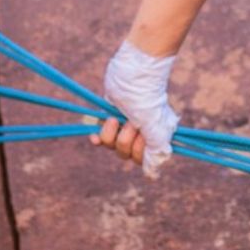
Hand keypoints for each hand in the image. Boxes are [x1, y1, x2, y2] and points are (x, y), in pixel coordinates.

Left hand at [94, 40, 180, 176]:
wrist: (132, 73)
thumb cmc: (147, 100)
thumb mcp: (154, 128)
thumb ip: (155, 152)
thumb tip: (152, 176)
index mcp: (155, 137)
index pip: (143, 160)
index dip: (138, 153)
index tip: (141, 138)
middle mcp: (141, 133)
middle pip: (126, 155)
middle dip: (125, 140)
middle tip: (131, 123)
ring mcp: (124, 125)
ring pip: (112, 147)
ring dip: (112, 134)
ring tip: (116, 118)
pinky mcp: (110, 117)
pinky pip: (101, 137)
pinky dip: (98, 136)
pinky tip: (94, 136)